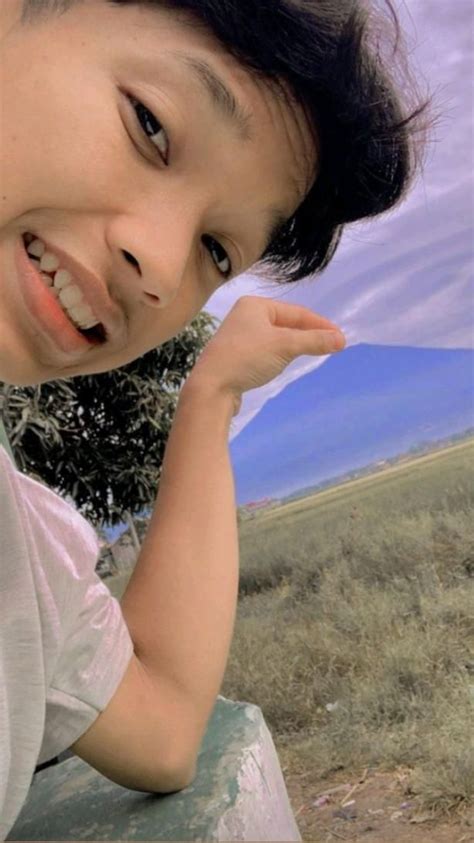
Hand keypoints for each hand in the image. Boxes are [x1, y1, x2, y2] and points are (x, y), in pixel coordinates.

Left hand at [187, 296, 345, 415]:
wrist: (211, 387)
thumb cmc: (247, 358)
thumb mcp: (285, 346)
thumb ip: (314, 341)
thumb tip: (341, 340)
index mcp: (255, 305)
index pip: (297, 312)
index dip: (320, 324)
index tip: (340, 337)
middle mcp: (246, 315)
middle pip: (287, 323)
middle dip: (309, 334)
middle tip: (331, 345)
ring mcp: (239, 336)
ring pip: (277, 337)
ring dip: (296, 344)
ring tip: (314, 352)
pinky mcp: (236, 356)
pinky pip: (266, 349)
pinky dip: (281, 354)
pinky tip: (287, 361)